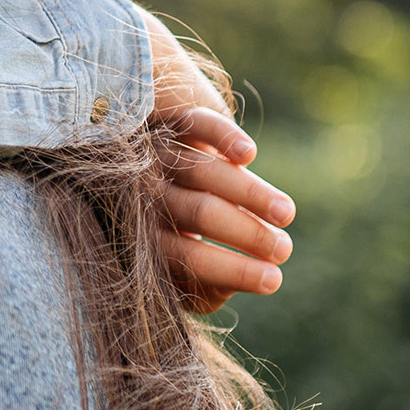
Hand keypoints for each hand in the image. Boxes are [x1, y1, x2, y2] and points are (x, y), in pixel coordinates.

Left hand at [143, 15, 295, 313]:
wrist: (123, 139)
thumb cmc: (158, 221)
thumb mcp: (167, 256)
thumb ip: (195, 282)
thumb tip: (227, 293)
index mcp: (139, 231)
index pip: (185, 256)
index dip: (231, 270)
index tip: (274, 281)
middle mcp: (144, 190)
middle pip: (199, 212)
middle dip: (246, 234)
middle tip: (284, 250)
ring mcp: (157, 149)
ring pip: (204, 171)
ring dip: (249, 192)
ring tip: (286, 215)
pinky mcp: (172, 116)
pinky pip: (196, 123)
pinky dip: (222, 136)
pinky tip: (249, 155)